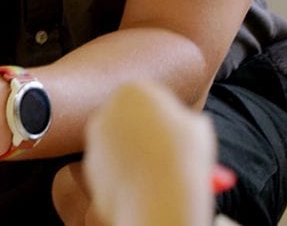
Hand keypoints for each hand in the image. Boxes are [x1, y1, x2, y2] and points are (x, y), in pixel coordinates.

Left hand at [84, 81, 215, 225]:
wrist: (159, 195)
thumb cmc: (183, 155)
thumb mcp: (196, 127)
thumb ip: (184, 121)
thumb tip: (184, 127)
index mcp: (132, 91)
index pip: (147, 96)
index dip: (164, 113)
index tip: (177, 128)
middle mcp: (106, 111)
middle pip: (128, 118)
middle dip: (143, 132)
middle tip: (167, 151)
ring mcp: (94, 141)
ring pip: (121, 146)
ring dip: (135, 156)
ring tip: (160, 172)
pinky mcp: (90, 169)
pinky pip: (113, 169)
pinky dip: (126, 177)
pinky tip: (144, 186)